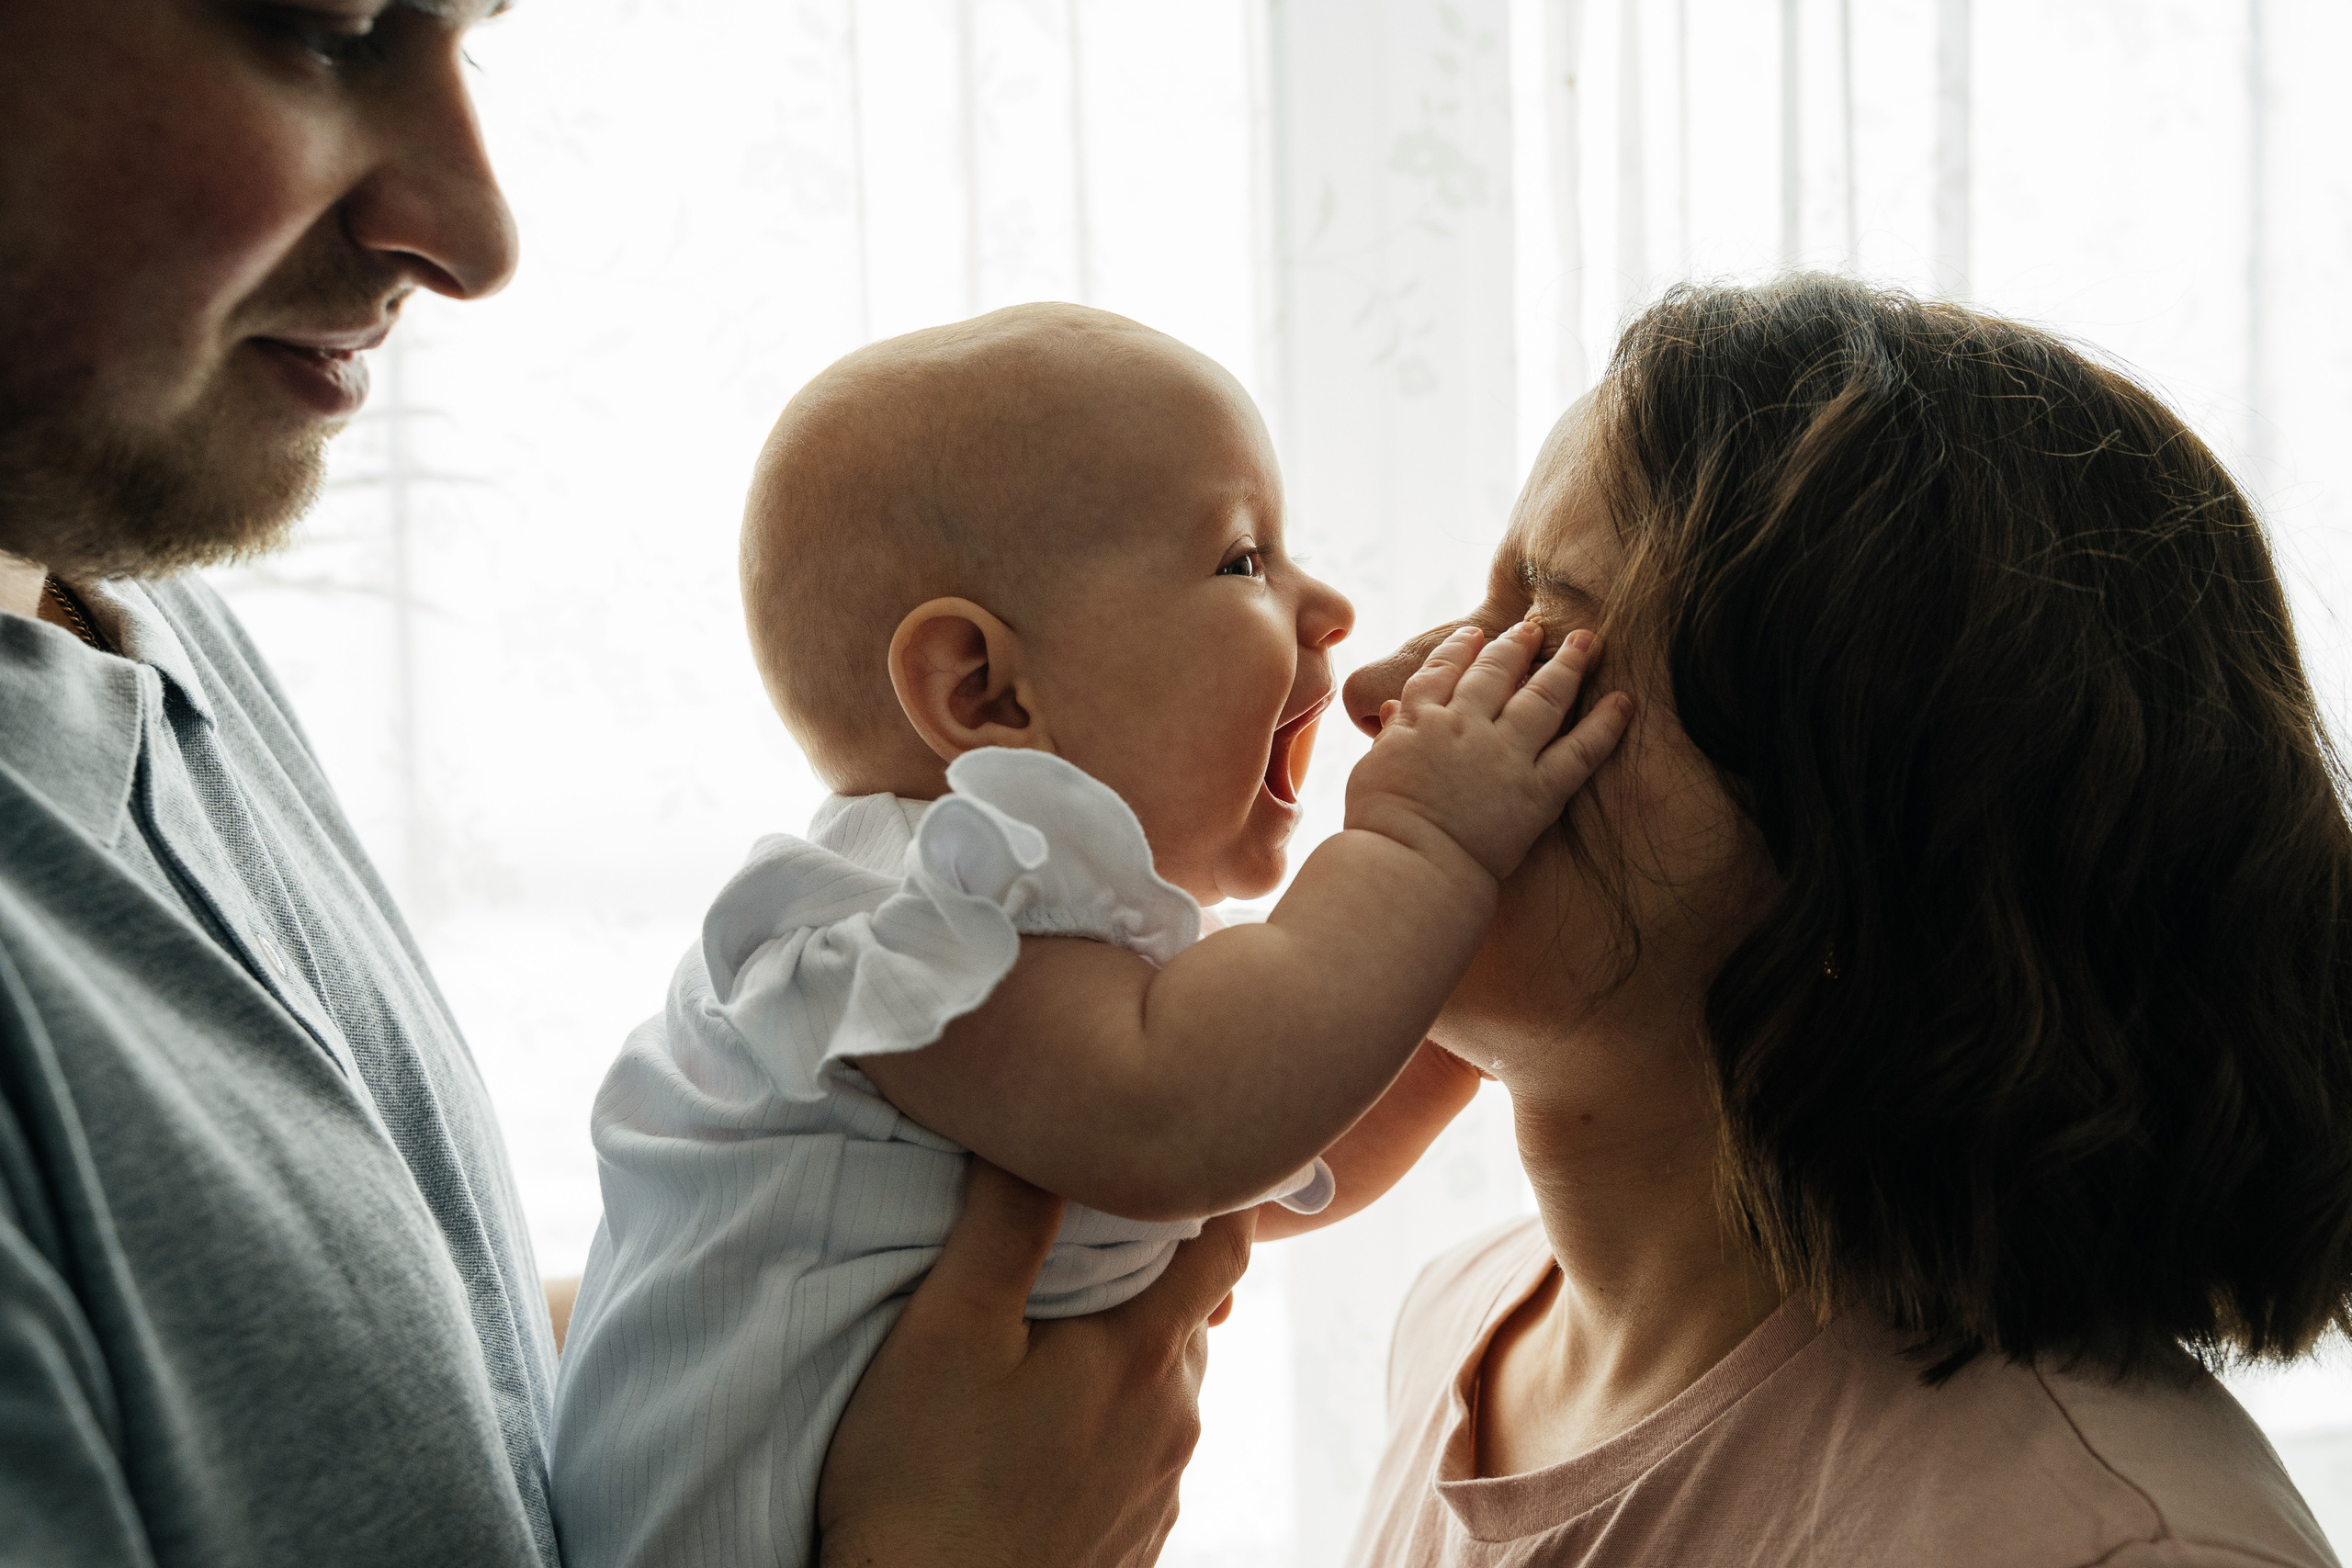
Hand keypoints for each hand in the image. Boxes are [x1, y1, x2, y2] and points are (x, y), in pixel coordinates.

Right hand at [817, 1161, 1254, 1567]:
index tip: (1190, 1160)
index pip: (1226, 1251)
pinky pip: (1139, 1452)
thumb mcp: (948, 1330)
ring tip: (1049, 1334)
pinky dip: (1108, 1420)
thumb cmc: (922, 1481)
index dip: (1220, 1196)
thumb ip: (1005, 1225)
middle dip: (1151, 1270)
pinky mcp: (1132, 1541)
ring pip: (1162, 1385)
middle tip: (1085, 1237)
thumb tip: (1042, 1138)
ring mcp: (1158, 1490)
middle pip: (1189, 1315)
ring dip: (1124, 1349)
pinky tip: (1040, 1426)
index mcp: (1145, 1356)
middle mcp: (1174, 1422)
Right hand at [1345, 622, 1630, 882]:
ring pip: (1543, 697)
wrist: (1407, 869)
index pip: (1441, 672)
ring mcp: (1504, 756)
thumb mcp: (1370, 770)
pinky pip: (1580, 751)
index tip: (1474, 634)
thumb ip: (1391, 734)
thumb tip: (1391, 708)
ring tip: (1588, 642)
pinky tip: (1624, 702)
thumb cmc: (1379, 828)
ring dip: (1568, 665)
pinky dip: (1606, 725)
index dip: (1459, 649)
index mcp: (1420, 723)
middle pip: (1495, 673)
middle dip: (1516, 645)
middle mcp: (1466, 727)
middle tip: (1533, 628)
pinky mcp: (1537, 791)